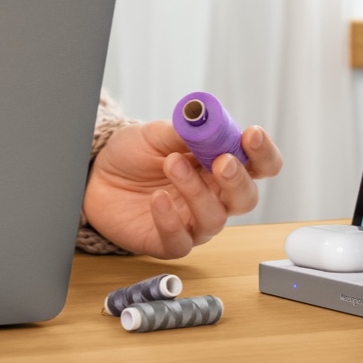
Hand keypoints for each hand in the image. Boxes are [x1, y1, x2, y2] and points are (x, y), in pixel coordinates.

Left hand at [81, 120, 283, 258]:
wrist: (99, 175)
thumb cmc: (135, 154)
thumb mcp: (156, 133)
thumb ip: (182, 131)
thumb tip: (201, 120)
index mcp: (222, 165)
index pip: (260, 165)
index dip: (263, 153)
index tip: (252, 135)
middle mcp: (215, 197)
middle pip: (246, 197)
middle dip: (237, 179)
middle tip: (222, 161)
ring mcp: (194, 223)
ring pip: (214, 219)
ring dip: (196, 191)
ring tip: (172, 164)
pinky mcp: (169, 242)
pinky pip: (180, 240)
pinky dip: (170, 220)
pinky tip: (158, 198)